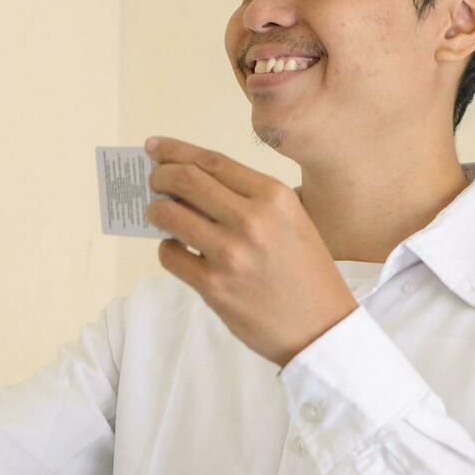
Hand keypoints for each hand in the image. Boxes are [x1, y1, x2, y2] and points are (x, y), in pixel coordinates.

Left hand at [144, 136, 358, 367]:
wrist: (321, 327)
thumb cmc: (305, 271)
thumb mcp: (291, 220)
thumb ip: (248, 198)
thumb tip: (190, 182)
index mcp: (274, 197)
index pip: (212, 161)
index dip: (176, 150)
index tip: (154, 147)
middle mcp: (252, 220)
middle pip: (185, 180)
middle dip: (159, 176)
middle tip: (152, 181)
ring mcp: (231, 254)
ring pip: (169, 215)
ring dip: (155, 211)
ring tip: (158, 214)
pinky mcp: (214, 286)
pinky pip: (170, 256)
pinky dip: (167, 249)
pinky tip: (177, 250)